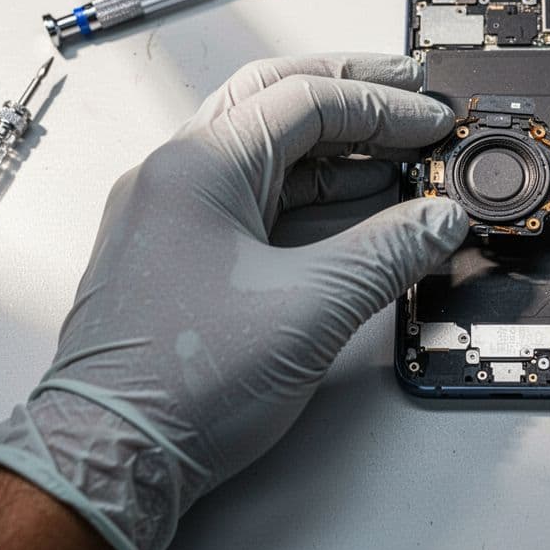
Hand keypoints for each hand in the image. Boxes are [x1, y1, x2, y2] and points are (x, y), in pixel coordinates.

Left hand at [0, 54, 466, 549]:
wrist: (111, 456)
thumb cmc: (180, 384)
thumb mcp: (312, 307)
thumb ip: (388, 251)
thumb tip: (439, 220)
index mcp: (197, 166)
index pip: (304, 100)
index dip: (382, 105)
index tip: (433, 121)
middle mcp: (178, 177)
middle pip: (277, 102)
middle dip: (353, 95)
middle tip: (414, 94)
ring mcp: (176, 215)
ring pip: (268, 153)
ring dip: (339, 150)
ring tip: (403, 160)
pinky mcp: (184, 255)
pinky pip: (258, 200)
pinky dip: (314, 195)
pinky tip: (360, 209)